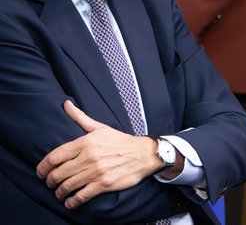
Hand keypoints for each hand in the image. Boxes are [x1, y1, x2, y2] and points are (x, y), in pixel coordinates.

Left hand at [35, 100, 163, 208]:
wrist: (144, 154)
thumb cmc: (120, 141)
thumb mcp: (100, 127)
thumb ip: (80, 117)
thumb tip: (66, 104)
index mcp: (85, 142)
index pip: (54, 157)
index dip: (42, 168)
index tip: (40, 173)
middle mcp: (89, 157)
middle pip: (58, 174)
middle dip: (50, 182)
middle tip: (51, 184)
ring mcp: (96, 172)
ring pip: (67, 186)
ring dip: (59, 193)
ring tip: (60, 193)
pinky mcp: (104, 184)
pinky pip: (81, 196)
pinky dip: (72, 202)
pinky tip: (71, 202)